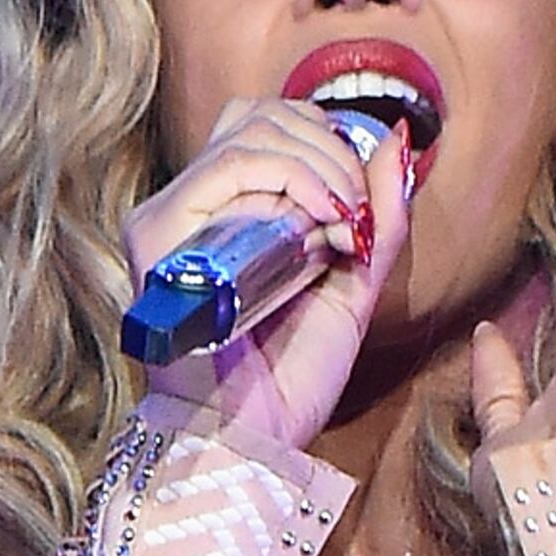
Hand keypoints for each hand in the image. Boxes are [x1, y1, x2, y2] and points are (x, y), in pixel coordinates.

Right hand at [124, 91, 417, 460]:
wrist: (254, 438)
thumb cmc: (291, 379)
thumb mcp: (353, 285)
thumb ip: (378, 216)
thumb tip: (397, 138)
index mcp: (225, 216)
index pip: (266, 126)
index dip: (324, 139)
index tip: (362, 199)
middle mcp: (190, 209)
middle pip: (256, 116)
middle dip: (327, 147)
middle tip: (357, 209)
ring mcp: (169, 219)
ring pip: (248, 134)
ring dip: (316, 163)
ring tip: (342, 220)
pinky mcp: (159, 235)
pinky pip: (229, 169)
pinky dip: (290, 178)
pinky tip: (319, 222)